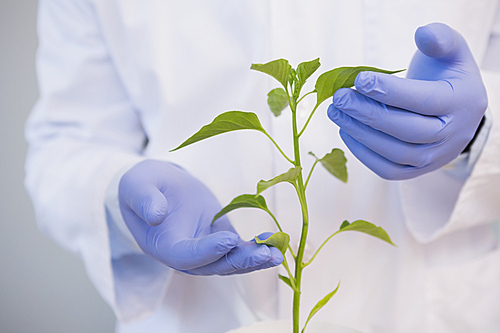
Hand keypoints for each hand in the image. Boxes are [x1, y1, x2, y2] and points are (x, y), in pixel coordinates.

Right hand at [118, 160, 281, 274]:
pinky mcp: (219, 238)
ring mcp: (205, 249)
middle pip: (215, 265)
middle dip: (241, 260)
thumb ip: (144, 200)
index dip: (207, 250)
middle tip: (266, 254)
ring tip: (277, 253)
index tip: (228, 238)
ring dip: (254, 259)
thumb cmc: (143, 186)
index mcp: (164, 246)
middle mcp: (186, 255)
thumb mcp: (138, 186)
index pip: (186, 256)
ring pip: (231, 261)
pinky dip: (256, 248)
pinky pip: (238, 249)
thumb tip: (156, 214)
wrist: (156, 187)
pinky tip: (274, 242)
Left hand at [327, 22, 486, 179]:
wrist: (456, 109)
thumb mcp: (451, 51)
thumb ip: (439, 39)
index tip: (359, 80)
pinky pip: (388, 171)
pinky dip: (363, 155)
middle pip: (406, 130)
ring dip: (360, 134)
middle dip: (368, 114)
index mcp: (462, 103)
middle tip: (339, 98)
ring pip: (395, 153)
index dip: (390, 91)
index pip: (424, 100)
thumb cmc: (446, 75)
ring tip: (335, 113)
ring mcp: (435, 158)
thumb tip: (422, 34)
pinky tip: (345, 132)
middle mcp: (452, 136)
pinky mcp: (417, 170)